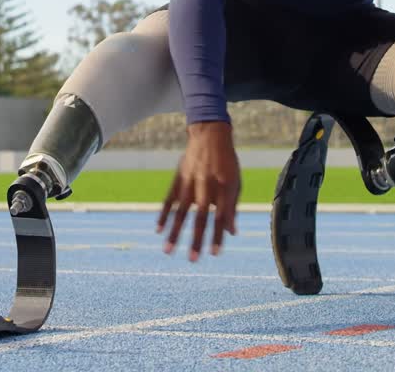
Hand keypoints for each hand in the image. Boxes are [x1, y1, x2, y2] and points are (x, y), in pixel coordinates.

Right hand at [156, 120, 240, 261]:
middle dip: (196, 240)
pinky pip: (169, 200)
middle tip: (193, 260)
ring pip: (181, 212)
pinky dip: (164, 215)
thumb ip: (232, 207)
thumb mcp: (235, 182)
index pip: (220, 217)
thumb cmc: (227, 162)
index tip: (214, 254)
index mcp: (224, 187)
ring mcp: (189, 182)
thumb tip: (231, 233)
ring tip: (168, 251)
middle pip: (200, 217)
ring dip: (175, 233)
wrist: (210, 135)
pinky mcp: (178, 178)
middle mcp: (206, 185)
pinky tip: (158, 230)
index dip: (217, 236)